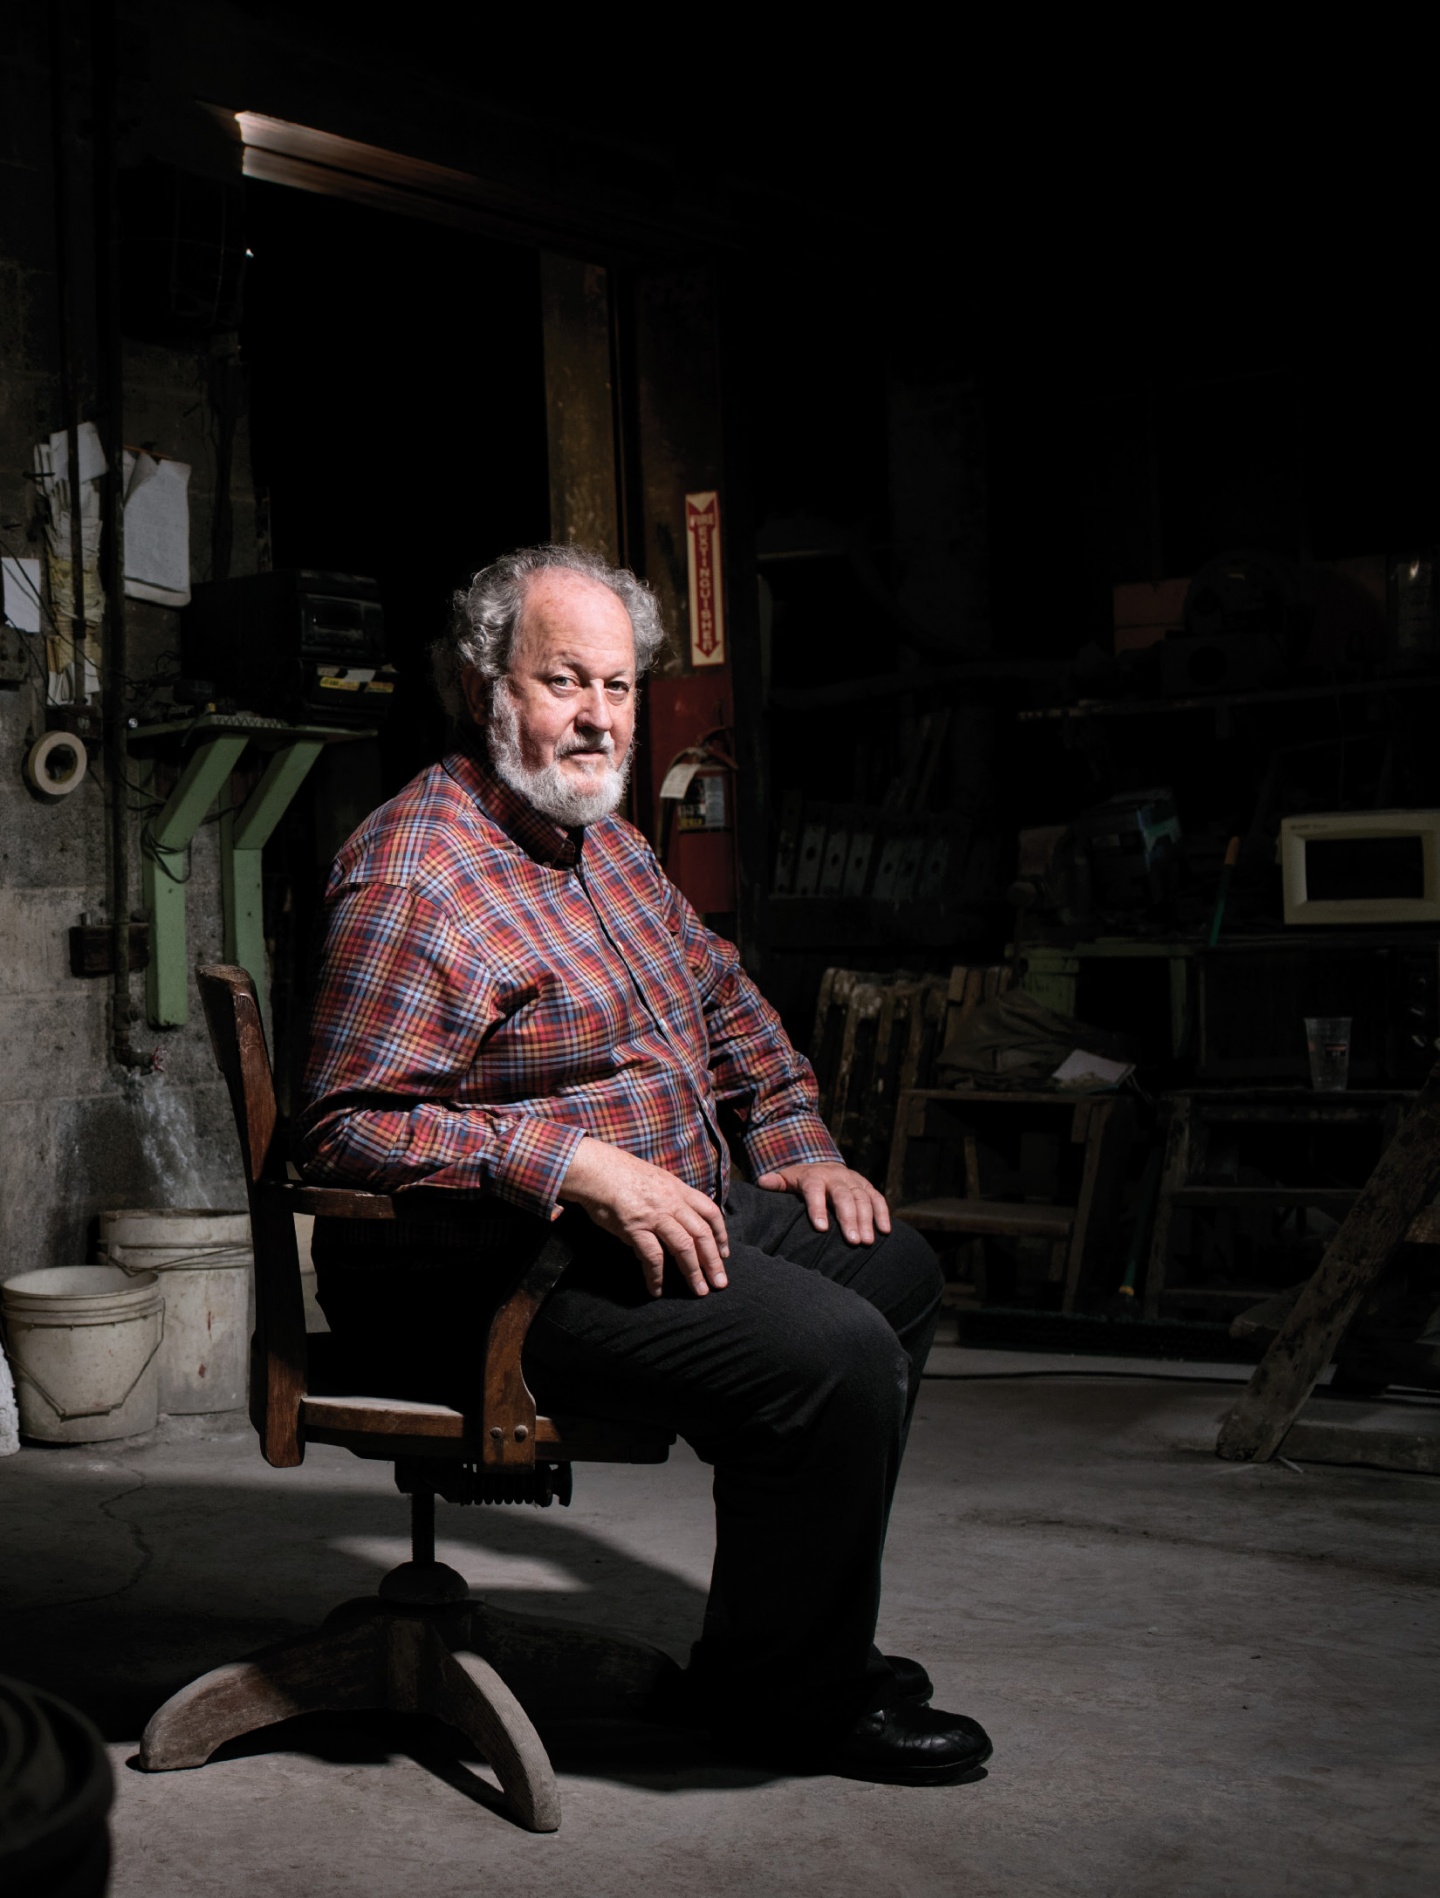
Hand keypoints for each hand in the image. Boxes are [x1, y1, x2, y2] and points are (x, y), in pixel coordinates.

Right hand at [559, 1136, 729, 1297]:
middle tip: (719, 1283)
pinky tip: (656, 1289)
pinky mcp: (635, 1228)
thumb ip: (670, 1198)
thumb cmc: (621, 1173)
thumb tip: (678, 1221)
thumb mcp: (656, 1179)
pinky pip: (652, 1257)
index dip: (720, 1235)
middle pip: (702, 1234)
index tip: (724, 1254)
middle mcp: (672, 1202)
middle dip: (713, 1261)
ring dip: (693, 1272)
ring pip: (684, 1247)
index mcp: (679, 1189)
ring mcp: (655, 1215)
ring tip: (699, 1290)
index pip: (710, 1212)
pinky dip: (656, 1276)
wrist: (596, 1169)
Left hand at [754, 1161, 891, 1245]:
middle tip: (853, 1242)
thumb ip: (775, 1183)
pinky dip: (883, 1213)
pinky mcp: (866, 1186)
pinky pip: (877, 1198)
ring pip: (863, 1198)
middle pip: (844, 1197)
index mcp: (813, 1177)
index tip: (821, 1229)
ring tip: (867, 1242)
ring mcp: (853, 1181)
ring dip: (867, 1220)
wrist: (821, 1165)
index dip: (818, 1209)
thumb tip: (762, 1182)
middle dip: (850, 1219)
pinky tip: (885, 1231)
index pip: (815, 1191)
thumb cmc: (800, 1180)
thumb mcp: (786, 1179)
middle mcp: (836, 1177)